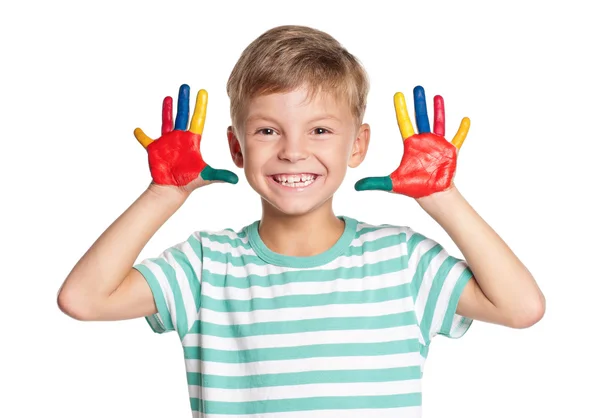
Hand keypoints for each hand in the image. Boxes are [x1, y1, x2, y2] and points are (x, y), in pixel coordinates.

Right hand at [134, 84, 237, 193]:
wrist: (173, 189)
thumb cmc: (189, 181)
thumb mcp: (206, 176)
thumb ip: (220, 175)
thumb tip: (237, 180)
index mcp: (192, 140)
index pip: (197, 119)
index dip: (200, 106)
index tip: (202, 92)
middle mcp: (180, 138)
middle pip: (182, 115)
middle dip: (184, 100)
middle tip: (186, 86)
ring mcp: (166, 142)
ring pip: (166, 121)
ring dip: (166, 109)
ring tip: (168, 97)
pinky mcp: (154, 149)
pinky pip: (146, 139)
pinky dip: (141, 135)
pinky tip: (137, 129)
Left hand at [355, 86, 469, 198]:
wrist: (431, 195)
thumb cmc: (414, 187)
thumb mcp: (392, 184)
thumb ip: (374, 183)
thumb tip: (355, 186)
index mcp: (412, 144)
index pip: (404, 122)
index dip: (402, 109)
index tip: (398, 94)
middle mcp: (425, 141)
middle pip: (421, 118)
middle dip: (419, 103)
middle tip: (417, 88)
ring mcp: (438, 144)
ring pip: (438, 123)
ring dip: (438, 110)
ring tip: (437, 96)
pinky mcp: (450, 151)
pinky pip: (458, 138)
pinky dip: (462, 130)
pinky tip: (466, 119)